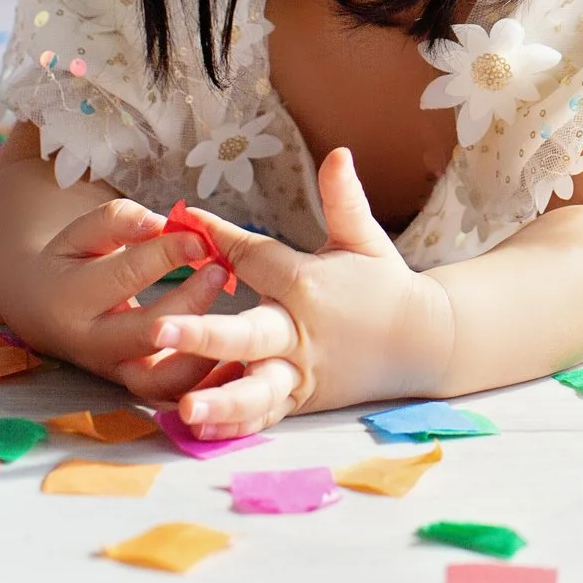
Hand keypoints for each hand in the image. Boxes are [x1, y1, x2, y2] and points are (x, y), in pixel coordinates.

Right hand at [1, 197, 232, 402]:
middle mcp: (91, 345)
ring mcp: (114, 372)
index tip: (201, 238)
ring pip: (160, 381)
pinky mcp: (135, 387)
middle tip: (220, 271)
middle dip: (189, 302)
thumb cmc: (71, 262)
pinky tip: (236, 364)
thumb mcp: (80, 233)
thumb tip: (158, 222)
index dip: (167, 254)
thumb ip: (117, 221)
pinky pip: (173, 396)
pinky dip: (205, 387)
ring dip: (200, 357)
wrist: (43, 309)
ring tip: (233, 321)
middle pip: (147, 333)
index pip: (126, 276)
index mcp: (71, 299)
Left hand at [152, 148, 453, 438]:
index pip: (255, 258)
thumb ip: (344, 200)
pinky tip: (197, 430)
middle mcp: (300, 333)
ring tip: (185, 408)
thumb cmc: (384, 285)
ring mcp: (300, 372)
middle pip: (247, 334)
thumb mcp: (365, 239)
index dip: (219, 237)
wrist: (423, 342)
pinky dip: (234, 425)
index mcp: (309, 286)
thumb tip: (339, 152)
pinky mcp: (300, 400)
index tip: (184, 219)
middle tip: (159, 330)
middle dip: (203, 334)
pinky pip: (264, 416)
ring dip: (220, 400)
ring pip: (257, 391)